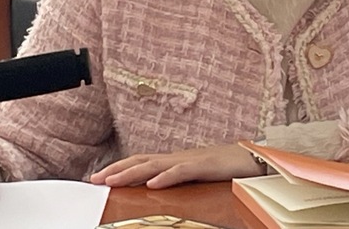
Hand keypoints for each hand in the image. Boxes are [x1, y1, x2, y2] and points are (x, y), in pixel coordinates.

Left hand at [90, 144, 263, 188]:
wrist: (254, 158)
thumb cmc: (227, 169)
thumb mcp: (197, 178)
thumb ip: (179, 182)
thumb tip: (157, 191)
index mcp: (175, 161)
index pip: (142, 162)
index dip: (120, 168)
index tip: (100, 177)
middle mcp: (178, 158)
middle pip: (141, 160)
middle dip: (117, 169)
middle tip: (95, 179)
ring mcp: (191, 160)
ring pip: (155, 164)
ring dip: (132, 172)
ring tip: (112, 180)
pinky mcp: (205, 166)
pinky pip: (182, 171)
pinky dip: (166, 176)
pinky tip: (152, 183)